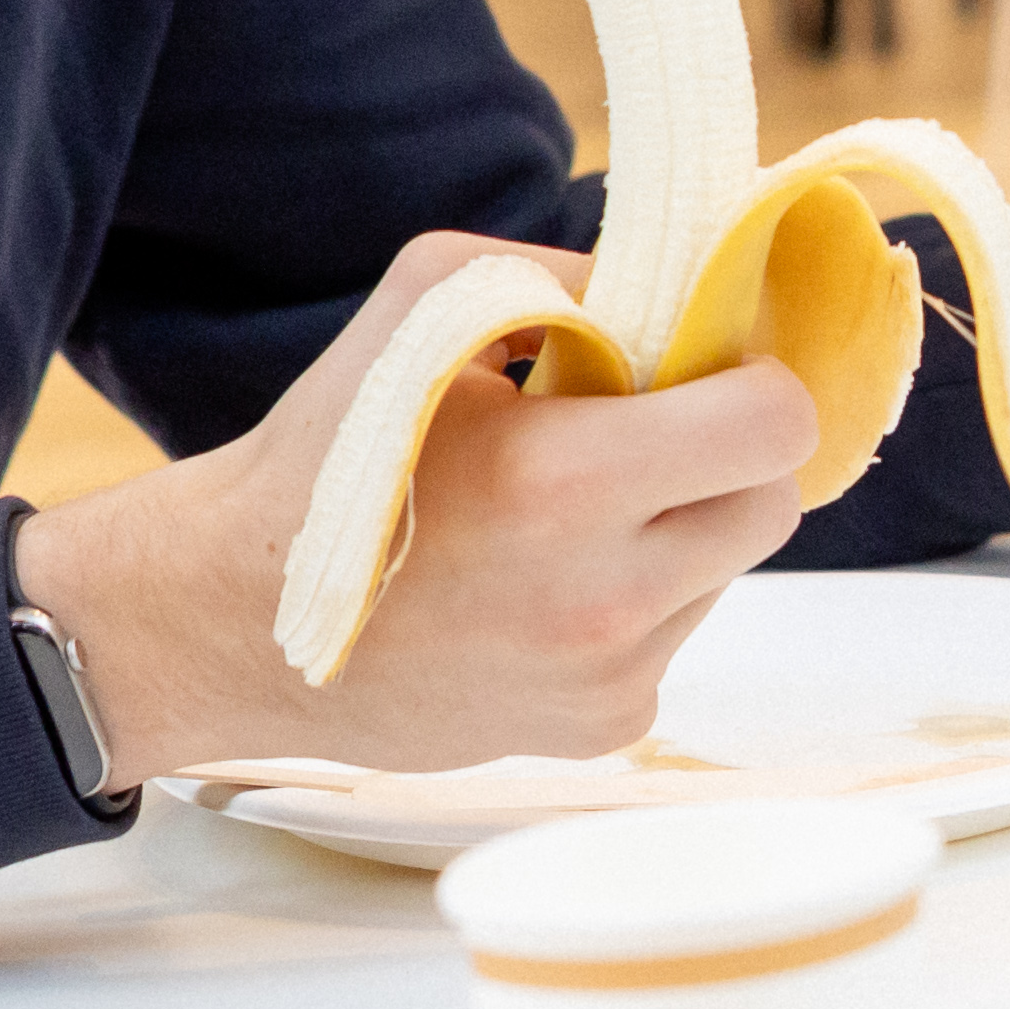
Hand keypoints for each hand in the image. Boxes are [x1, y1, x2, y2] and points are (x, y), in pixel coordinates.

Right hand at [18, 228, 825, 785]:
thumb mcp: (426, 303)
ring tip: (566, 514)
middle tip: (649, 430)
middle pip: (774, 504)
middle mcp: (602, 597)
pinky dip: (636, 600)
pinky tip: (541, 584)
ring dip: (680, 529)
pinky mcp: (599, 732)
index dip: (756, 380)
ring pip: (726, 572)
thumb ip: (570, 276)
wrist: (233, 623)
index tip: (708, 366)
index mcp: (564, 479)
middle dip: (730, 454)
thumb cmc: (325, 454)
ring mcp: (607, 679)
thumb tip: (683, 286)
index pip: (776, 424)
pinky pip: (674, 639)